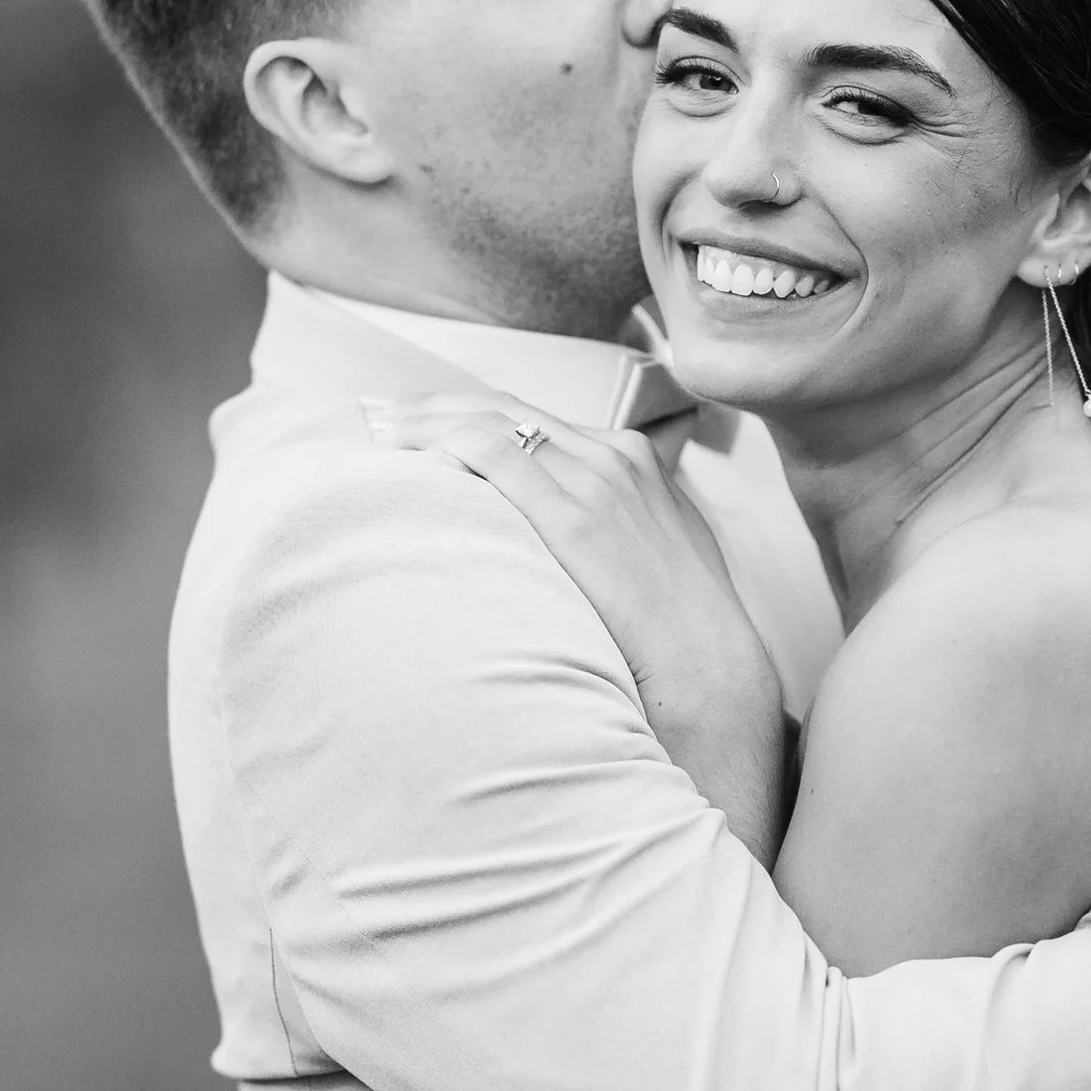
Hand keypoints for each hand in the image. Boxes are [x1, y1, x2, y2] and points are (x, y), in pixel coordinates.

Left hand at [363, 387, 790, 858]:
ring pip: (493, 419)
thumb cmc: (678, 646)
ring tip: (376, 428)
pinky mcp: (577, 513)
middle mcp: (618, 456)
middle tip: (380, 416)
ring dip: (428, 419)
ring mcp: (600, 479)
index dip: (475, 415)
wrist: (714, 683)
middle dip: (439, 407)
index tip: (425, 422)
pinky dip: (442, 441)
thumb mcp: (652, 571)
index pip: (538, 420)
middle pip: (509, 409)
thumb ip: (612, 541)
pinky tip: (404, 453)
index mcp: (637, 464)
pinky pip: (494, 452)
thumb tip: (567, 556)